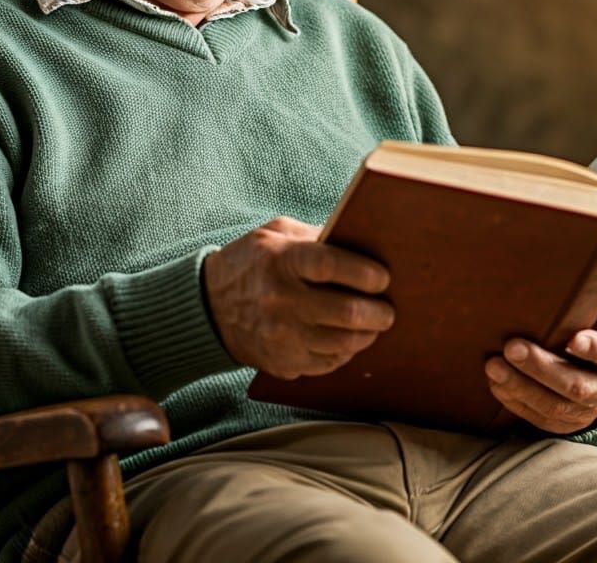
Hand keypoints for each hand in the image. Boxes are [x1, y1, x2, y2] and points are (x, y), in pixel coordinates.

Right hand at [203, 216, 393, 378]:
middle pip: (346, 312)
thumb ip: (315, 237)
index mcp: (280, 261)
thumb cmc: (251, 262)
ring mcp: (282, 337)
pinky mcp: (283, 363)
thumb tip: (361, 243)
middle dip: (378, 312)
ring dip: (367, 335)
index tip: (383, 277)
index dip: (363, 272)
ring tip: (373, 324)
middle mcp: (280, 301)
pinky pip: (329, 363)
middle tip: (388, 309)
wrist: (208, 306)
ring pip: (343, 343)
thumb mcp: (276, 234)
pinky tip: (348, 338)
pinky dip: (345, 351)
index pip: (330, 265)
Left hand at [484, 280, 596, 433]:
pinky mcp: (559, 423)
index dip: (594, 348)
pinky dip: (514, 400)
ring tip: (493, 365)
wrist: (592, 372)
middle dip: (541, 367)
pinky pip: (536, 416)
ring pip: (551, 405)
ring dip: (520, 385)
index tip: (574, 339)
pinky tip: (495, 383)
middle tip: (512, 347)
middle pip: (575, 385)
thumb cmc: (594, 332)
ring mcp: (580, 411)